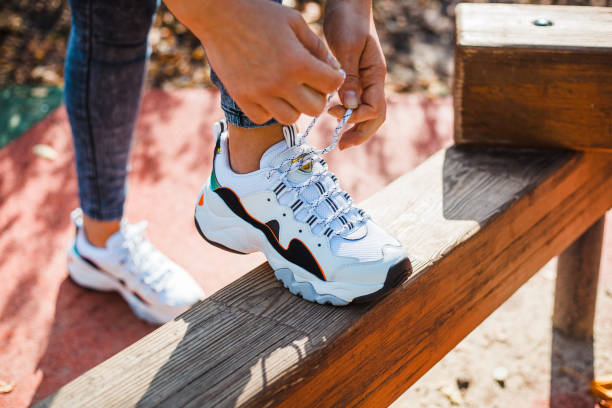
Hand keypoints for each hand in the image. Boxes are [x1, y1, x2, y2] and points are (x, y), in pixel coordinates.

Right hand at [166, 0, 343, 124]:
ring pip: (291, 118)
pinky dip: (269, 110)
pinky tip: (268, 94)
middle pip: (315, 109)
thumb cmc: (260, 14)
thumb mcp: (295, 23)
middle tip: (309, 84)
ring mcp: (259, 94)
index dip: (334, 79)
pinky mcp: (241, 98)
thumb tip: (334, 69)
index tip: (328, 73)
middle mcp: (280, 82)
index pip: (332, 85)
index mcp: (298, 62)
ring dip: (294, 106)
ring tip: (288, 90)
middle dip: (317, 96)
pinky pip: (263, 118)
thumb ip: (317, 47)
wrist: (218, 16)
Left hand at [324, 0, 386, 149]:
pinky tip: (332, 115)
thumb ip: (349, 77)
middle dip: (360, 133)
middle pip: (375, 116)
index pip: (374, 108)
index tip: (334, 114)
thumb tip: (348, 106)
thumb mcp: (347, 46)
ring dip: (354, 126)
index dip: (357, 118)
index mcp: (376, 74)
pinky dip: (347, 113)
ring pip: (366, 112)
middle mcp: (373, 80)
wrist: (347, 3)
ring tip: (338, 137)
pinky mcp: (354, 77)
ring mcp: (365, 80)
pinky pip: (355, 102)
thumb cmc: (348, 19)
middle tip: (342, 145)